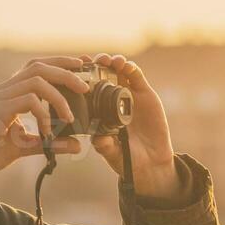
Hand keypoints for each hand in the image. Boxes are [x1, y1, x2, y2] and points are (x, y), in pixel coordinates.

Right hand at [0, 57, 88, 207]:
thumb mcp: (25, 146)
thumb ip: (49, 143)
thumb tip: (76, 145)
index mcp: (9, 92)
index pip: (36, 66)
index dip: (60, 62)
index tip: (82, 67)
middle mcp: (3, 90)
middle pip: (38, 66)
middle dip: (66, 73)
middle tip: (85, 88)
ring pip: (35, 81)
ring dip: (58, 96)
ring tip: (69, 116)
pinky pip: (27, 101)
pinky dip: (43, 114)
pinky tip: (48, 131)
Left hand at [82, 53, 179, 199]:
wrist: (151, 164)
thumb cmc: (127, 159)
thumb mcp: (112, 153)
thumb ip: (104, 145)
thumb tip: (97, 137)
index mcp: (100, 111)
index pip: (89, 89)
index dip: (82, 77)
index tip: (74, 70)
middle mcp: (113, 100)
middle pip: (103, 74)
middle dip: (97, 64)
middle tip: (92, 61)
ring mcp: (129, 95)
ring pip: (119, 71)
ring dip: (113, 62)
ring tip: (109, 61)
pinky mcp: (145, 94)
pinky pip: (137, 77)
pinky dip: (131, 68)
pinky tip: (126, 66)